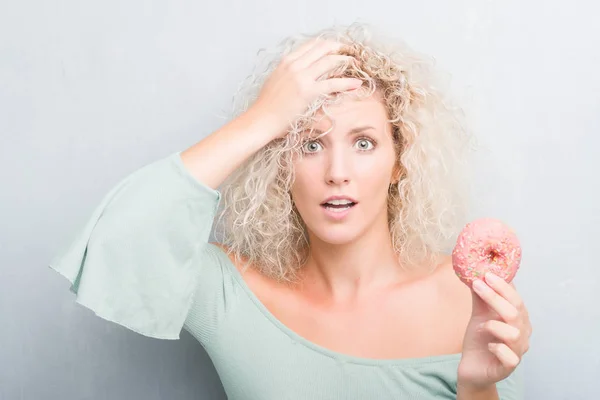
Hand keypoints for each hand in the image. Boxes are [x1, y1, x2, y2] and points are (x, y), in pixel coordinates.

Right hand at [249, 38, 362, 138]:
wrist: (261, 119)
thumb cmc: (267, 106)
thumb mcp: (277, 81)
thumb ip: (290, 75)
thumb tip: (305, 79)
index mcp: (287, 61)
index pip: (312, 45)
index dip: (327, 45)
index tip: (337, 48)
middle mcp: (295, 65)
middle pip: (323, 48)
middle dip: (340, 48)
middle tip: (350, 53)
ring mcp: (302, 77)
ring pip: (330, 61)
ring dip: (346, 61)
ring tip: (355, 64)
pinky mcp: (308, 91)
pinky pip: (333, 84)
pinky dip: (347, 83)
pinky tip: (356, 84)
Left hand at [457, 272, 531, 389]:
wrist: (472, 367)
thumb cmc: (479, 340)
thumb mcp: (478, 315)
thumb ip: (480, 297)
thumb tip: (475, 273)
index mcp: (517, 319)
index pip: (516, 298)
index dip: (503, 285)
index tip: (487, 273)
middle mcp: (522, 334)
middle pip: (515, 312)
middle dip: (495, 297)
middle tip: (478, 284)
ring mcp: (517, 351)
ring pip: (514, 334)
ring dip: (495, 325)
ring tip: (482, 324)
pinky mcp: (508, 367)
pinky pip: (510, 357)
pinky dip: (498, 348)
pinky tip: (489, 346)